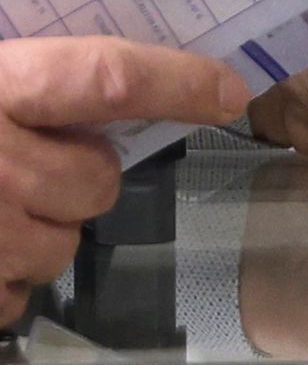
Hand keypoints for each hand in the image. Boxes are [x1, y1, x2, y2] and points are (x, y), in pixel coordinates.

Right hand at [0, 38, 246, 322]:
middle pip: (97, 180)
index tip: (228, 90)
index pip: (109, 80)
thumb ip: (33, 68)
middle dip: (82, 174)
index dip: (178, 85)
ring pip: (61, 246)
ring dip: (36, 232)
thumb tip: (116, 71)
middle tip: (33, 159)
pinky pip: (14, 296)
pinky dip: (0, 278)